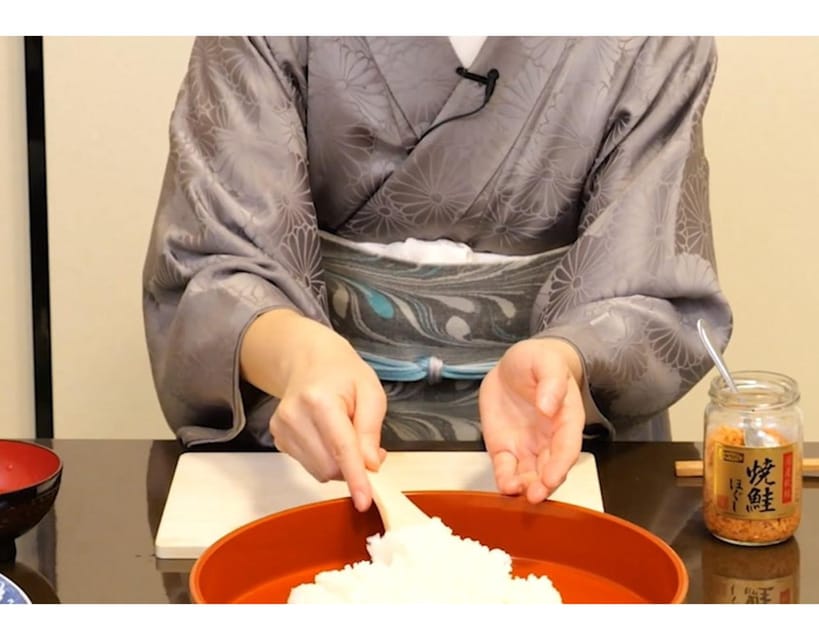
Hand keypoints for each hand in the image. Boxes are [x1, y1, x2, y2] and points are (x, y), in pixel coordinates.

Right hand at [240, 309, 386, 511]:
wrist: (309, 359)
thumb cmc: (343, 373)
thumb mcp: (371, 392)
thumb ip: (371, 429)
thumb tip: (370, 464)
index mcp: (319, 400)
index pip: (341, 447)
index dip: (355, 477)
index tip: (364, 501)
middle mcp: (294, 415)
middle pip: (329, 465)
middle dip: (353, 466)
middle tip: (367, 446)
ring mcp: (281, 428)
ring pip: (319, 470)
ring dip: (339, 463)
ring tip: (345, 434)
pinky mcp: (278, 438)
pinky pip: (309, 465)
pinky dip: (326, 459)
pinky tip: (327, 436)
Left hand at [478, 338, 585, 502]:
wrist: (513, 366)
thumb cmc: (537, 362)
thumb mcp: (546, 361)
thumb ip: (551, 381)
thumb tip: (549, 405)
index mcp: (566, 418)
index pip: (567, 446)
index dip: (561, 464)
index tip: (552, 477)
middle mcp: (549, 438)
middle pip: (551, 467)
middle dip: (544, 484)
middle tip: (535, 495)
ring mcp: (527, 446)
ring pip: (530, 474)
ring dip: (526, 487)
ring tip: (517, 492)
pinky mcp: (505, 448)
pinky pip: (506, 468)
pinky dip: (505, 479)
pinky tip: (505, 486)